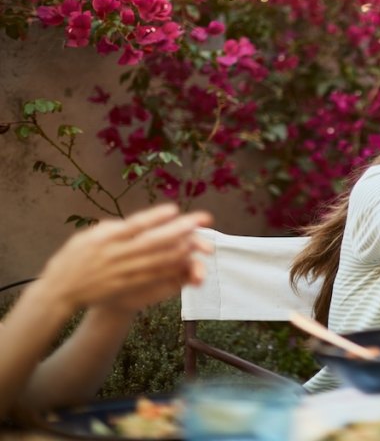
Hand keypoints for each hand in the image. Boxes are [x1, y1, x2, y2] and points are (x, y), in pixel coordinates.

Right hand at [38, 205, 212, 314]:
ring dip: (180, 250)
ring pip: (156, 260)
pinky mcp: (126, 285)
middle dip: (179, 230)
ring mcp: (121, 272)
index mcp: (105, 238)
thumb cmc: (74, 257)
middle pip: (151, 241)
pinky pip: (152, 276)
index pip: (134, 225)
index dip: (155, 217)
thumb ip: (113, 229)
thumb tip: (136, 222)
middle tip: (201, 221)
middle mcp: (114, 254)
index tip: (175, 209)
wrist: (59, 290)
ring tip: (199, 241)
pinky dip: (170, 269)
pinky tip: (186, 261)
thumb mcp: (88, 236)